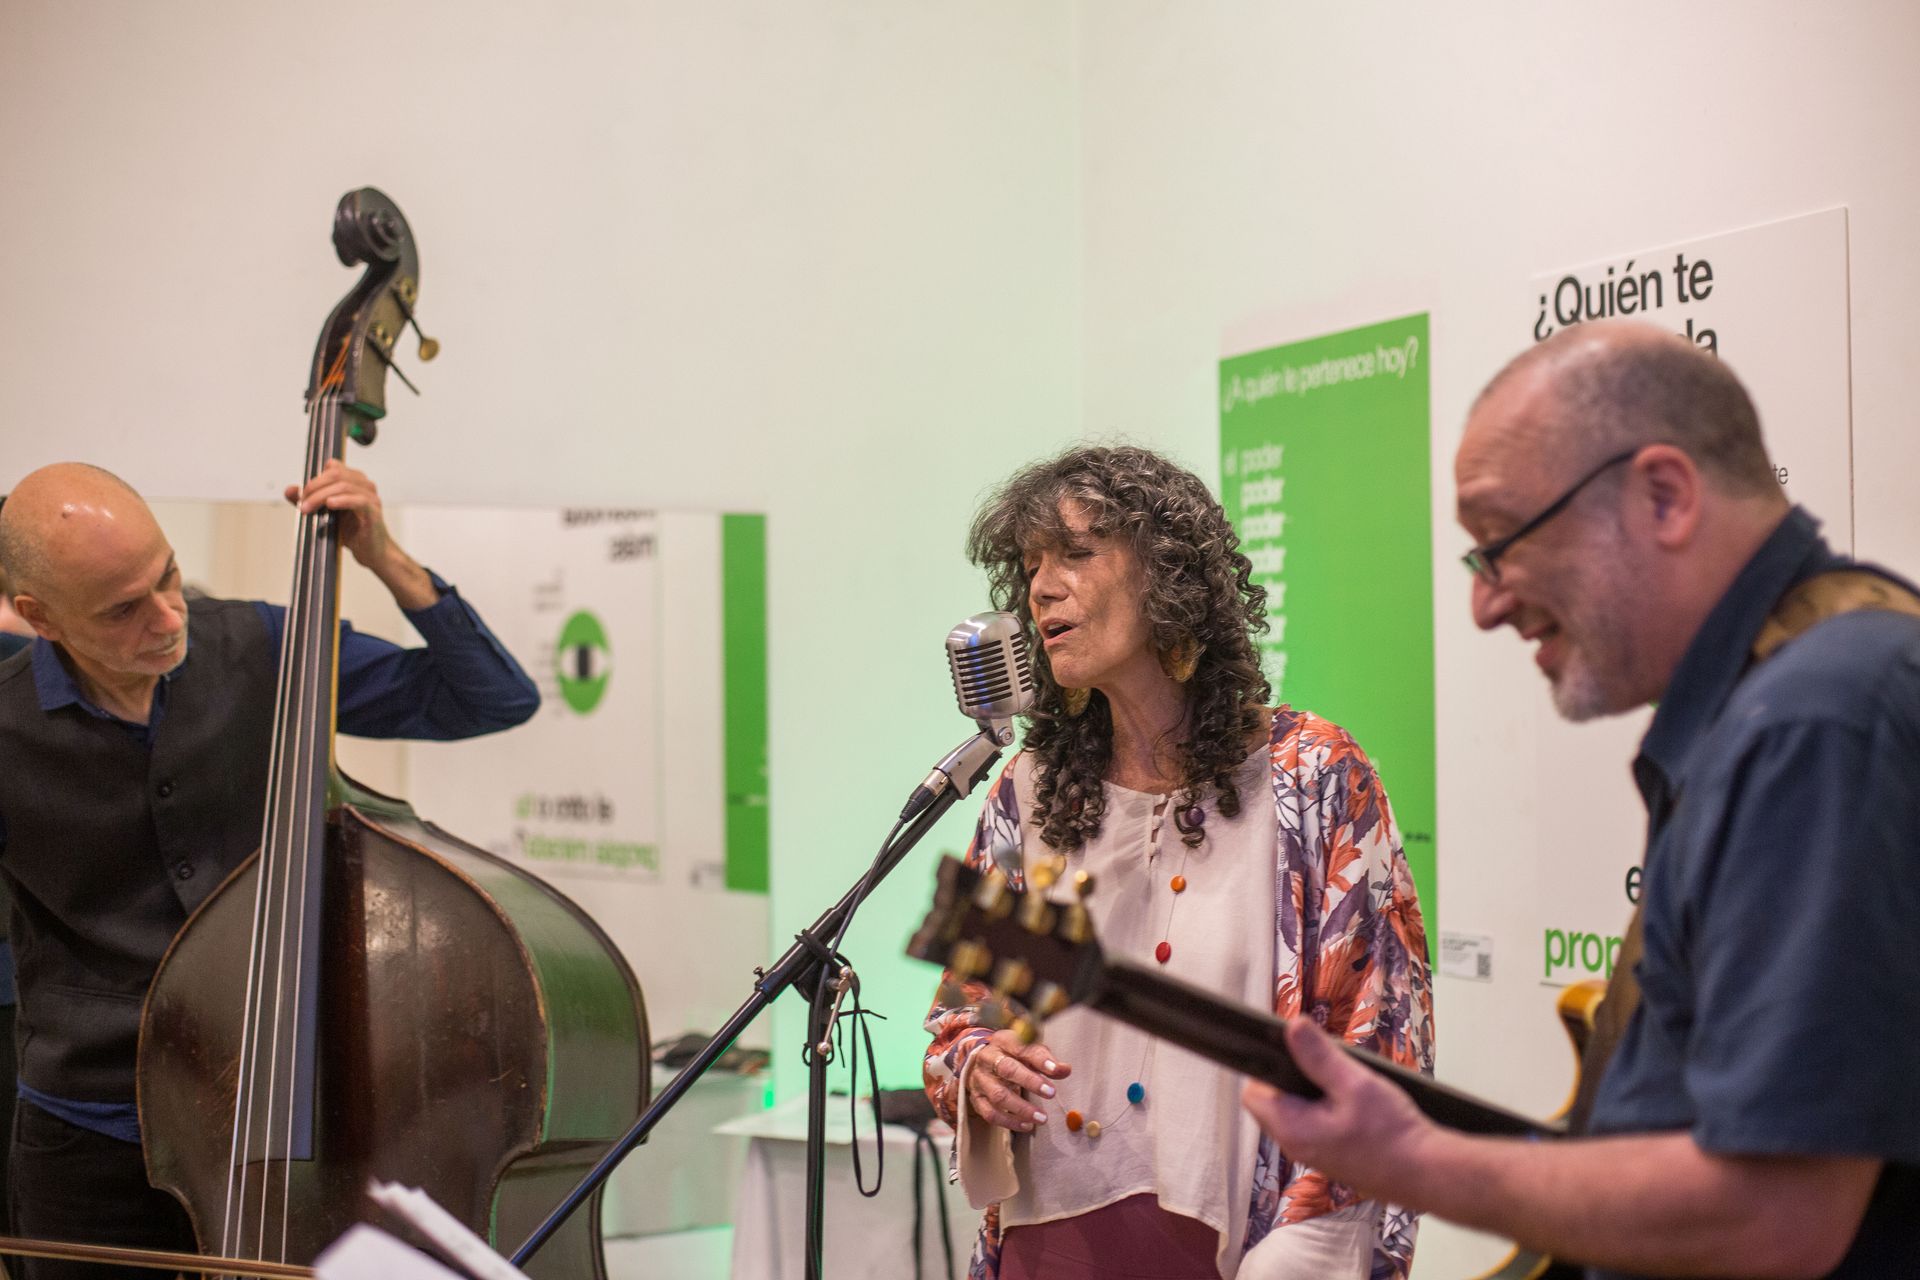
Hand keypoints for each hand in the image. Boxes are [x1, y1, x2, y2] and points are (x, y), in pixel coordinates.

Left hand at [286, 460, 395, 568]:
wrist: (371, 551)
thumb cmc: (352, 531)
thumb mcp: (325, 514)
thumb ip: (309, 500)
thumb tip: (289, 490)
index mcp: (354, 481)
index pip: (333, 467)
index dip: (315, 478)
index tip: (302, 494)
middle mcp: (363, 485)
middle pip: (335, 474)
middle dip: (313, 487)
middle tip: (302, 503)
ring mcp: (370, 496)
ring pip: (343, 485)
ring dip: (321, 496)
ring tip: (308, 509)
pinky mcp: (373, 510)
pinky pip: (358, 500)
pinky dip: (342, 500)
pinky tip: (330, 504)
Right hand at [966, 1029, 1069, 1132]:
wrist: (982, 1064)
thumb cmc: (1011, 1056)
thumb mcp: (1028, 1051)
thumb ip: (1046, 1060)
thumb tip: (1065, 1070)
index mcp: (1002, 1042)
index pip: (1021, 1047)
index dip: (1039, 1059)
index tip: (1056, 1069)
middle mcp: (987, 1059)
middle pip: (1007, 1069)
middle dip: (1030, 1082)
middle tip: (1051, 1093)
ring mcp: (980, 1080)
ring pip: (998, 1095)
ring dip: (1022, 1108)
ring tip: (1042, 1118)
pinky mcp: (976, 1099)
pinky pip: (991, 1114)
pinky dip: (1010, 1122)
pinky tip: (1027, 1125)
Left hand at [1240, 1017, 1435, 1202]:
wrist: (1427, 1174)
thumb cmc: (1392, 1133)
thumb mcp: (1355, 1084)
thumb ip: (1319, 1056)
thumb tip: (1291, 1027)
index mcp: (1292, 1129)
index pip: (1254, 1094)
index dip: (1266, 1067)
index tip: (1290, 1049)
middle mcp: (1297, 1146)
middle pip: (1276, 1102)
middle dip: (1293, 1076)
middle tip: (1324, 1060)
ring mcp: (1316, 1154)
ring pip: (1299, 1112)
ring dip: (1314, 1091)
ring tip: (1343, 1077)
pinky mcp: (1334, 1157)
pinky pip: (1318, 1125)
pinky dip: (1329, 1107)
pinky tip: (1354, 1099)